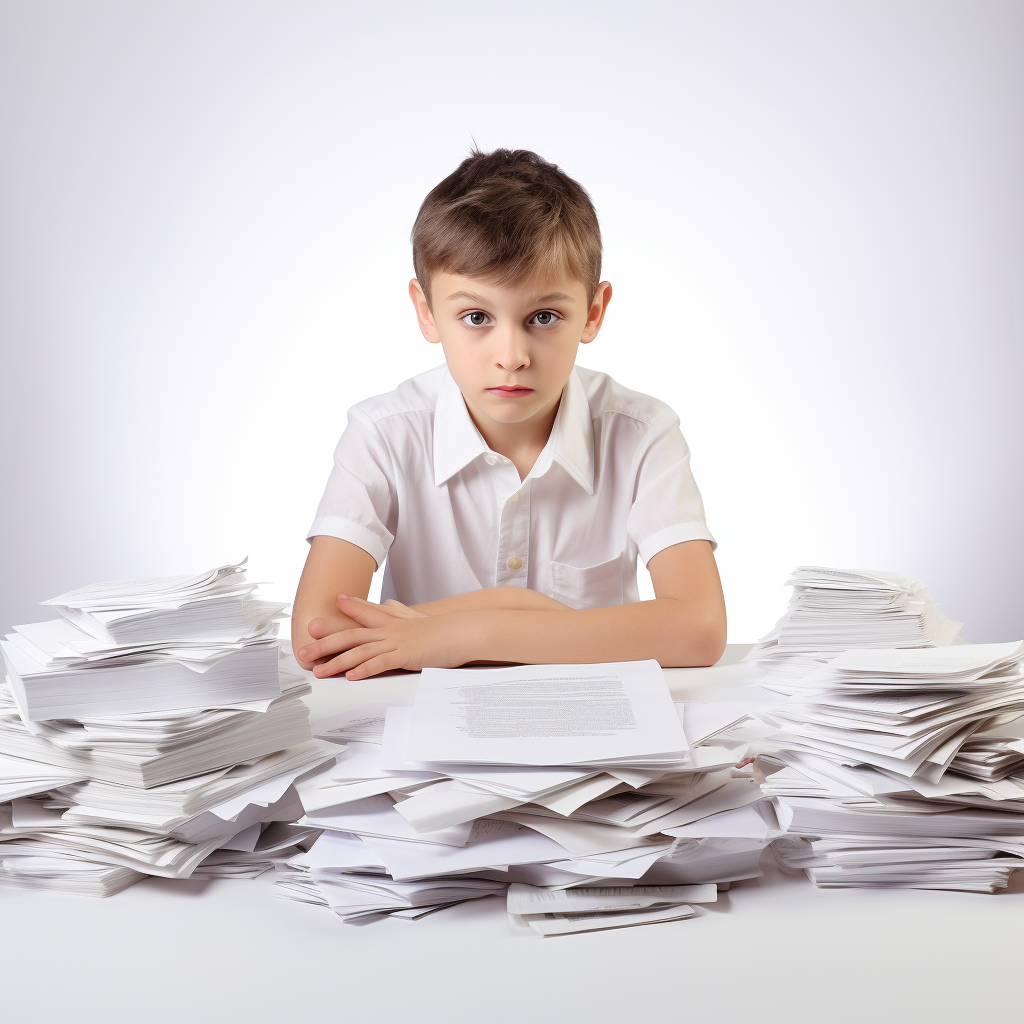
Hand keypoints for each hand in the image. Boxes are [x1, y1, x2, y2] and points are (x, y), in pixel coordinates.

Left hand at [298, 596, 477, 679]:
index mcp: (393, 623)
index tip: (321, 614)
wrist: (465, 631)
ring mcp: (397, 642)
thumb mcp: (422, 619)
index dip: (340, 614)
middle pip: (351, 635)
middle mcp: (390, 630)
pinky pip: (381, 663)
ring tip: (318, 671)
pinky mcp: (406, 655)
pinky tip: (351, 676)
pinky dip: (365, 669)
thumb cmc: (446, 629)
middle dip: (325, 643)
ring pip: (360, 651)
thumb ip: (403, 613)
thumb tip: (390, 603)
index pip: (362, 615)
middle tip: (303, 651)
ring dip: (337, 662)